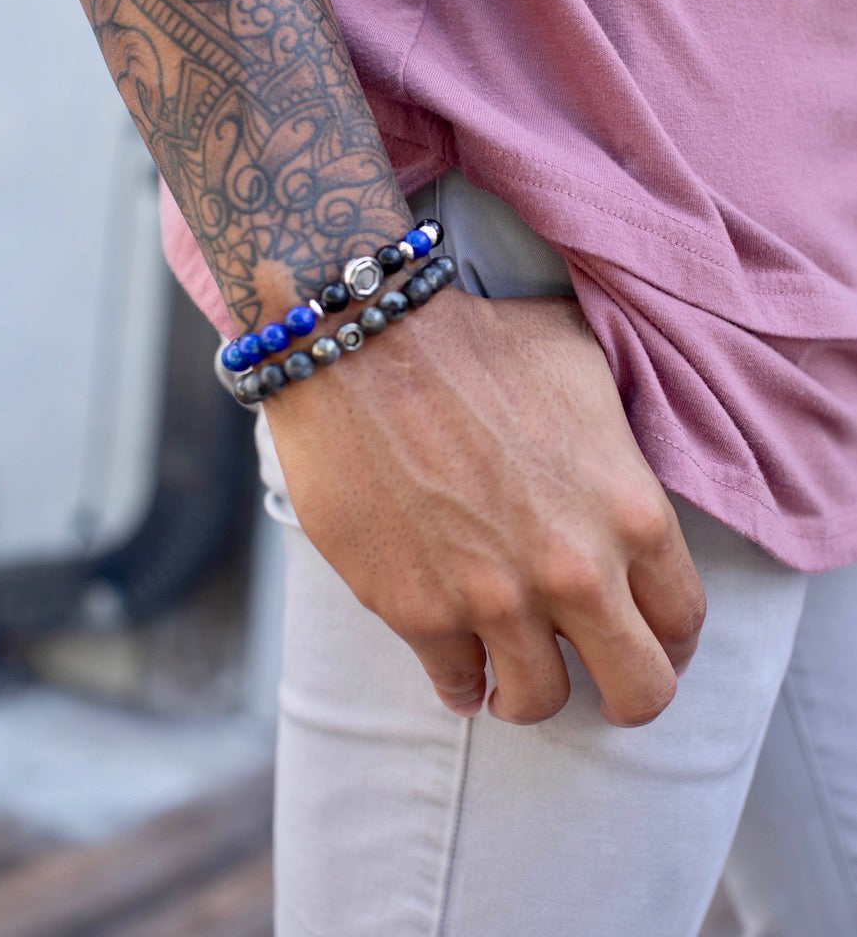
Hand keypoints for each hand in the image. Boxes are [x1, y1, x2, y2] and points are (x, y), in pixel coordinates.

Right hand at [265, 288, 705, 725]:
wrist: (362, 343)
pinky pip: (454, 684)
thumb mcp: (583, 369)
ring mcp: (494, 600)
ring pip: (541, 702)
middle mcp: (574, 571)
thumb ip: (618, 443)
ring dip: (530, 693)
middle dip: (625, 695)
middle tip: (595, 677)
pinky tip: (457, 667)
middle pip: (640, 690)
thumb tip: (620, 477)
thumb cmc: (475, 344)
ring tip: (511, 675)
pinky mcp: (418, 612)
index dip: (670, 637)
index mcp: (630, 512)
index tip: (644, 635)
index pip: (683, 619)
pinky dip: (459, 683)